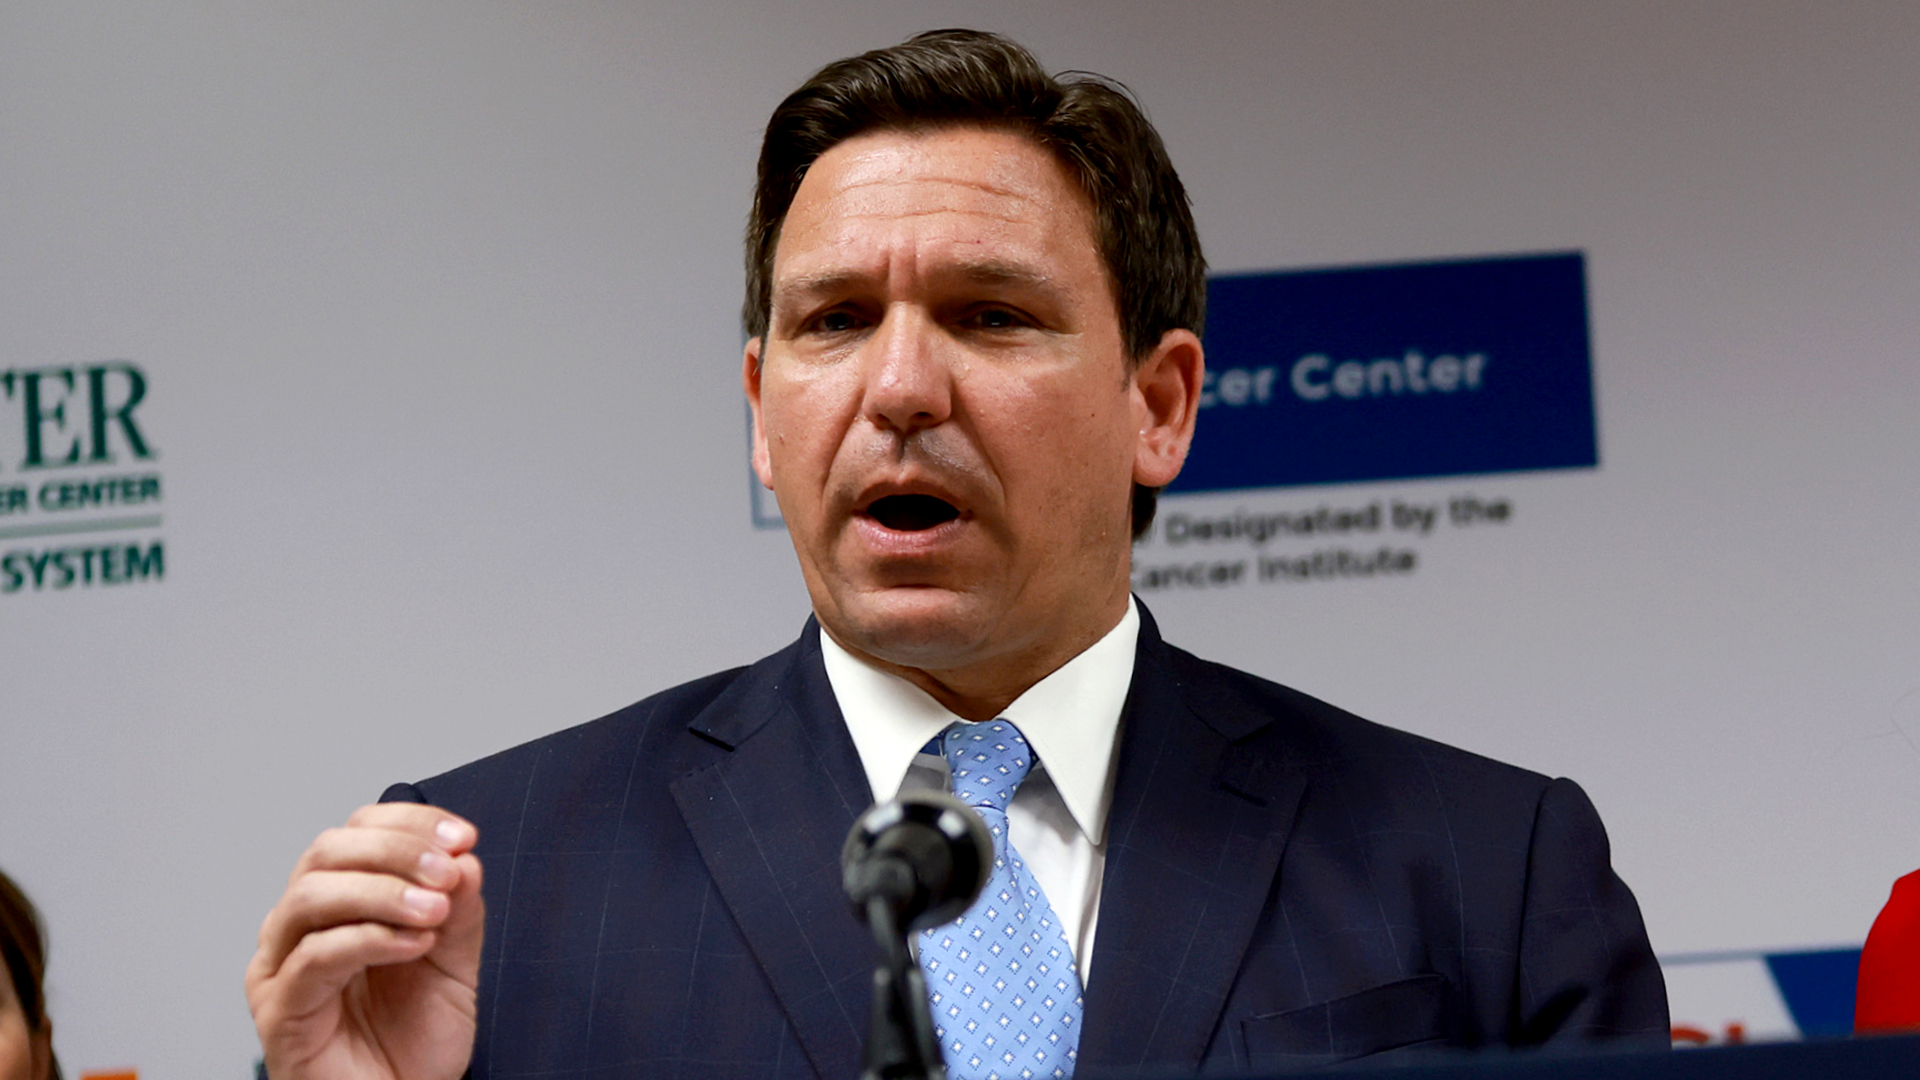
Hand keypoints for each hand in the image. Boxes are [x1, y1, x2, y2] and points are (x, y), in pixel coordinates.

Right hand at [246, 804, 484, 1079]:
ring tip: (434, 911)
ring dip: (382, 892)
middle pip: (327, 851)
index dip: (408, 824)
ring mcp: (280, 968)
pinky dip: (370, 938)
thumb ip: (459, 912)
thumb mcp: (454, 964)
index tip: (462, 837)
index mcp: (335, 903)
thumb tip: (464, 856)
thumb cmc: (413, 1042)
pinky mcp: (279, 1011)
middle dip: (395, 851)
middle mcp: (297, 927)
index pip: (356, 832)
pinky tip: (416, 943)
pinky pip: (314, 957)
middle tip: (448, 870)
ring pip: (311, 896)